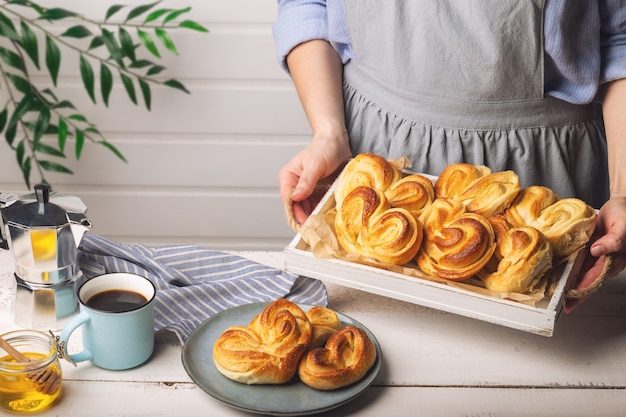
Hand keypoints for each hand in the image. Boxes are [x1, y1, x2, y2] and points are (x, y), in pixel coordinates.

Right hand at [278, 133, 351, 226]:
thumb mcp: (316, 164)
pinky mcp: (316, 193)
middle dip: (306, 218)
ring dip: (315, 217)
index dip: (296, 214)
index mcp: (288, 177)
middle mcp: (294, 185)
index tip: (306, 224)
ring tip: (324, 225)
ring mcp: (305, 191)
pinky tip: (328, 218)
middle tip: (317, 230)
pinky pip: (316, 207)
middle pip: (296, 208)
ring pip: (306, 210)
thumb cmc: (325, 148)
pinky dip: (321, 213)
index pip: (288, 200)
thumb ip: (306, 181)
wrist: (337, 142)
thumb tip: (296, 197)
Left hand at [565, 197, 625, 311]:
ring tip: (551, 290)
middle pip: (585, 280)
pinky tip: (555, 270)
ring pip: (579, 271)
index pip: (595, 280)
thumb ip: (614, 240)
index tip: (570, 301)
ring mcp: (594, 255)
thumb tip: (597, 250)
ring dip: (567, 281)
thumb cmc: (625, 215)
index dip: (582, 292)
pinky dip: (566, 265)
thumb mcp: (622, 226)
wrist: (621, 205)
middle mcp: (603, 261)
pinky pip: (576, 259)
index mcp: (614, 261)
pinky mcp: (587, 248)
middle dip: (571, 292)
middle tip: (555, 300)